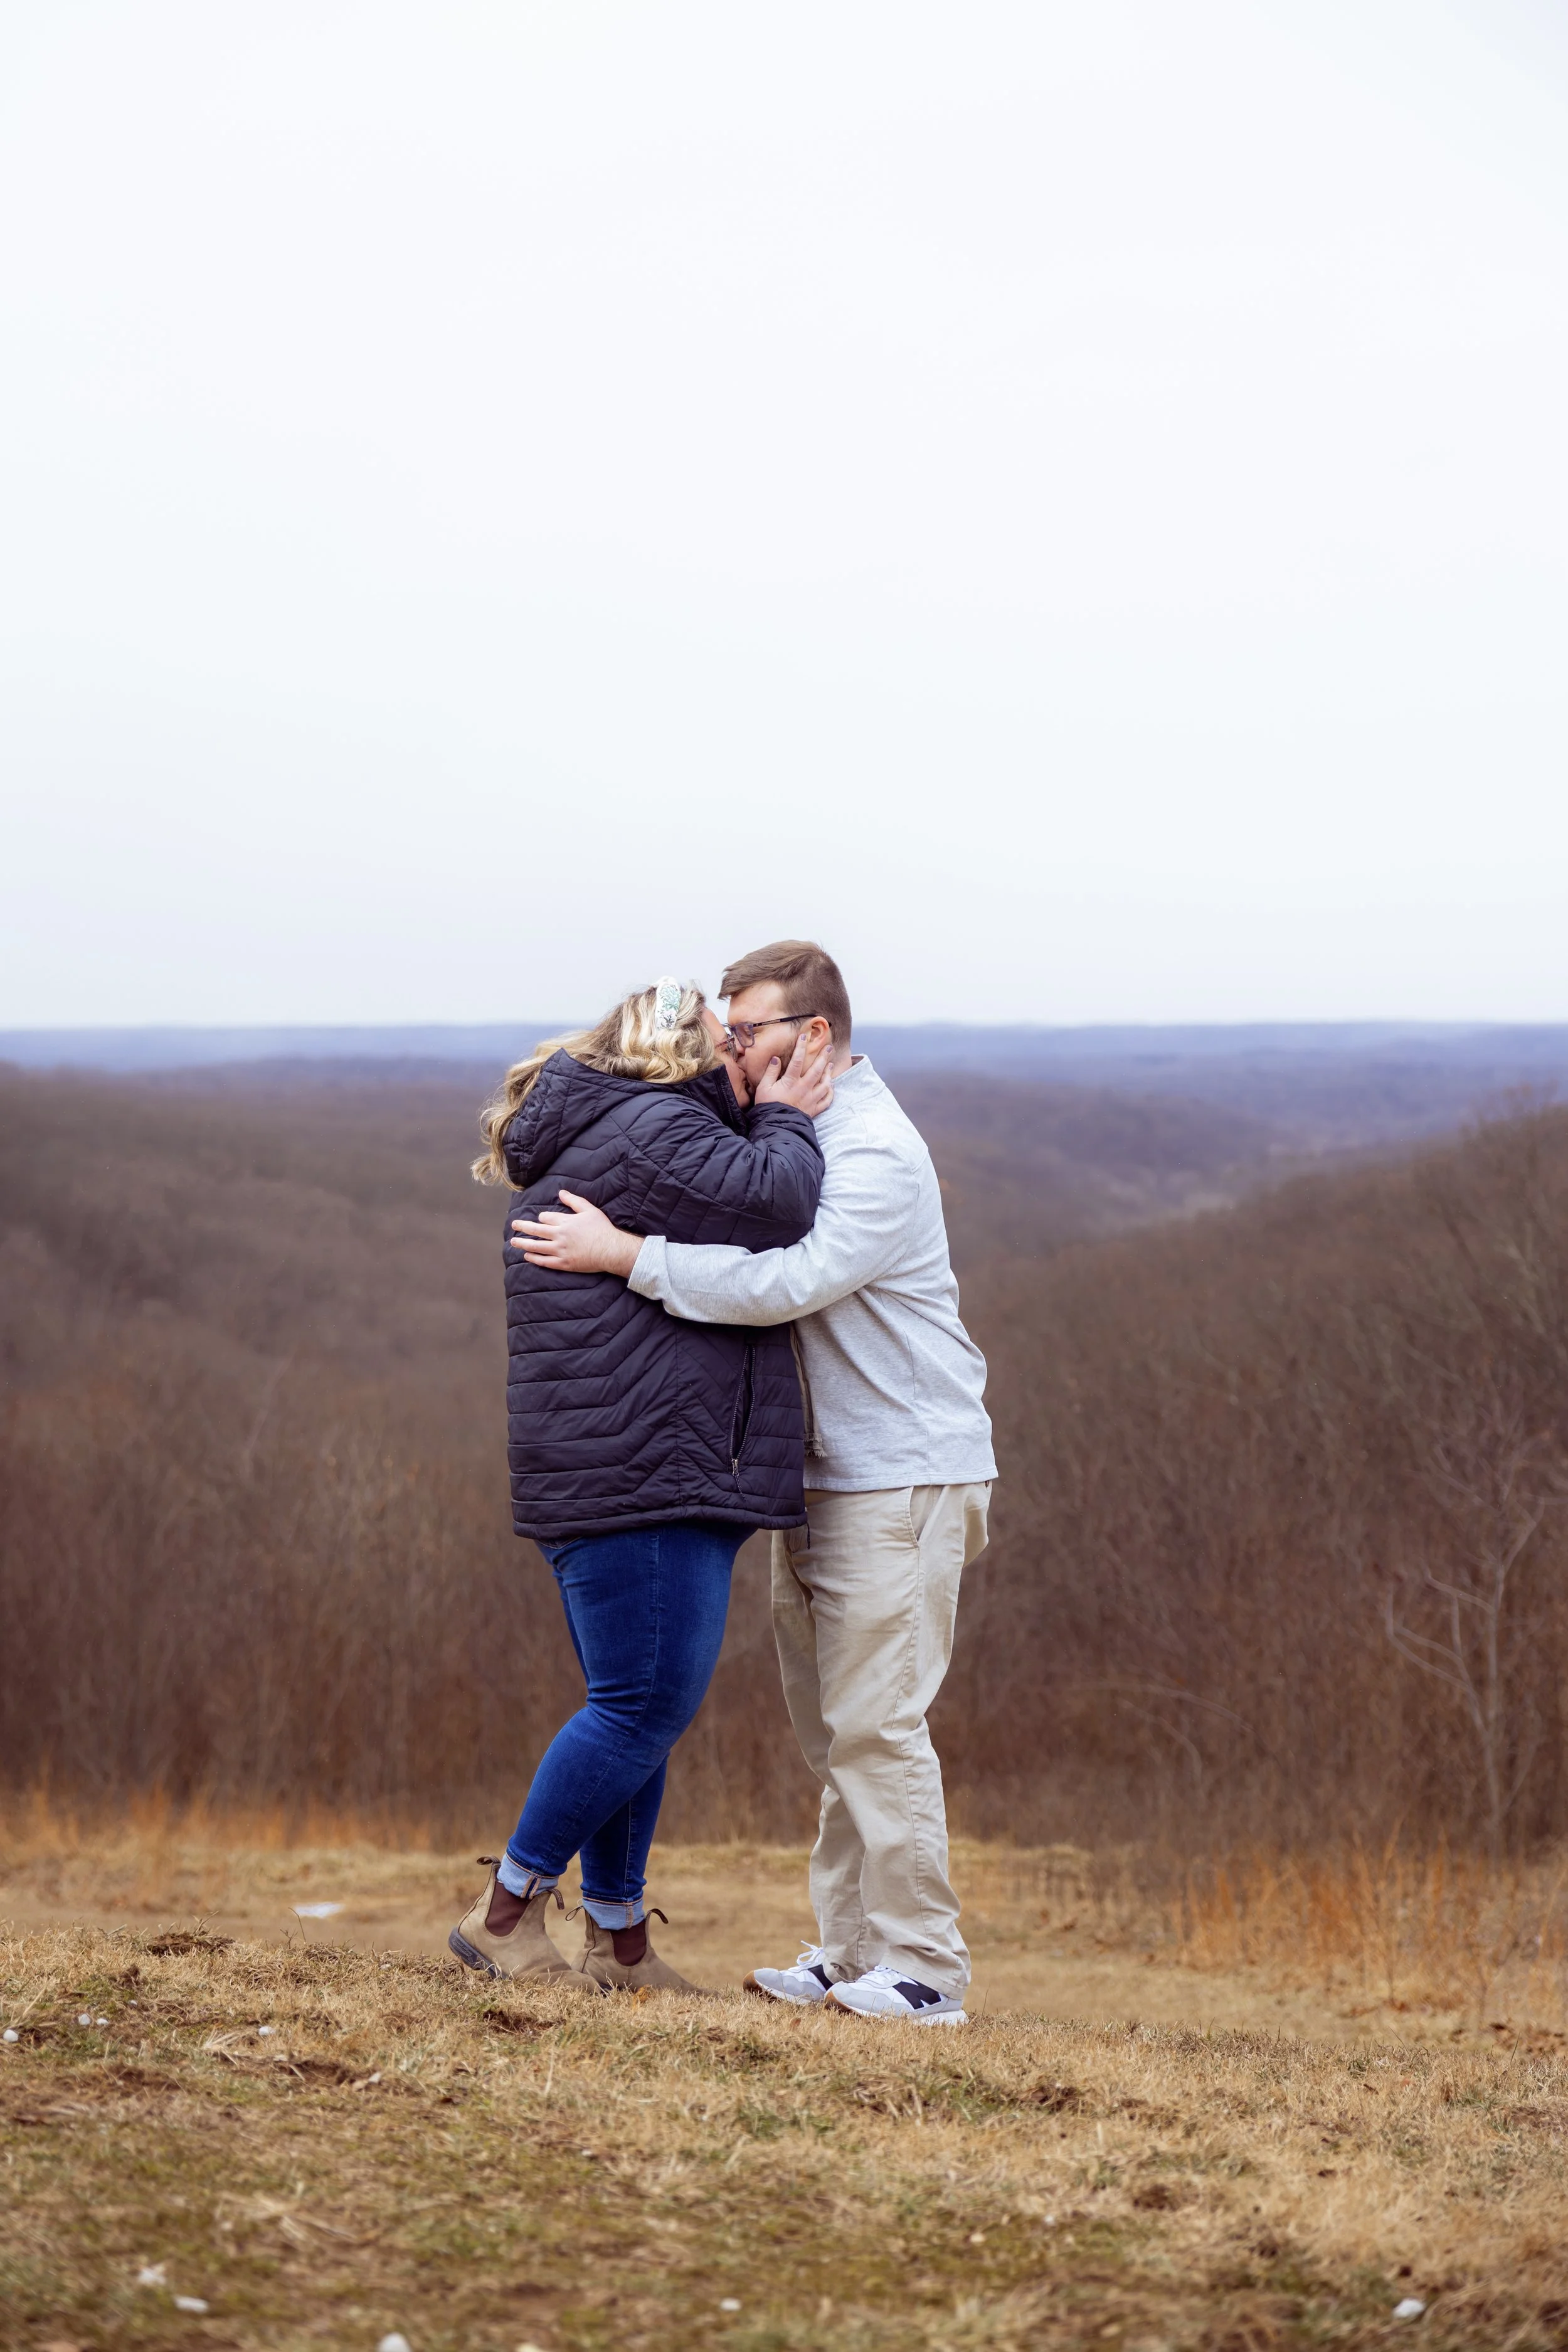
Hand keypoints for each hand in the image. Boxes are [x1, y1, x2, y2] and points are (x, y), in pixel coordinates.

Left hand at [511, 1190, 643, 1277]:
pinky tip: (527, 1255)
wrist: (610, 1250)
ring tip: (513, 1241)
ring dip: (523, 1243)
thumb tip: (561, 1193)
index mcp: (565, 1222)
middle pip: (536, 1230)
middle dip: (523, 1226)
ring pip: (536, 1246)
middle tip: (514, 1225)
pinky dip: (534, 1258)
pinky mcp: (564, 1263)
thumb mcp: (589, 1210)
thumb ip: (574, 1201)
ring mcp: (560, 1250)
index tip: (542, 1219)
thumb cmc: (602, 1229)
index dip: (542, 1217)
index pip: (546, 1218)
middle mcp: (559, 1235)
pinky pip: (545, 1261)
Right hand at [754, 1028, 834, 1118]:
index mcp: (790, 1082)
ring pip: (825, 1084)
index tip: (804, 1036)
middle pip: (817, 1070)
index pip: (797, 1060)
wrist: (775, 1127)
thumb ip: (771, 1072)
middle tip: (828, 1048)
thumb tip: (776, 1059)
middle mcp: (804, 1089)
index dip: (801, 1047)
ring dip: (829, 1073)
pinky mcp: (814, 1110)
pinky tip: (831, 1087)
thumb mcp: (763, 1088)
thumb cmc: (767, 1106)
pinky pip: (826, 1101)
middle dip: (823, 1057)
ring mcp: (811, 1100)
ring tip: (831, 1065)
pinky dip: (830, 1093)